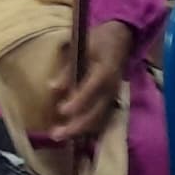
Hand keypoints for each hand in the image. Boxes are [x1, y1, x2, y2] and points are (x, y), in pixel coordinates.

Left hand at [46, 20, 134, 144]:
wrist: (122, 37)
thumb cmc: (100, 39)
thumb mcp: (82, 45)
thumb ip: (68, 68)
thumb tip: (53, 87)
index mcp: (106, 70)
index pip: (92, 89)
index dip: (77, 102)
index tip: (61, 110)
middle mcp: (112, 87)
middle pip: (97, 112)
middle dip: (76, 126)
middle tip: (56, 134)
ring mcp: (114, 96)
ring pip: (99, 119)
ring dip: (80, 130)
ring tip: (60, 136)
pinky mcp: (112, 100)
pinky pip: (102, 119)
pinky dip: (88, 128)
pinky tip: (74, 134)